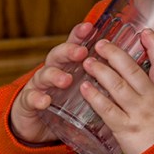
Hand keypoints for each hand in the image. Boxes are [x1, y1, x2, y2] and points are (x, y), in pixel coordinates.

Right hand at [10, 21, 94, 143]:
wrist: (36, 125)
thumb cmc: (64, 105)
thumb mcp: (81, 91)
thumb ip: (96, 82)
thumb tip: (125, 75)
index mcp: (67, 66)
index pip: (73, 46)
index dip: (79, 35)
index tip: (90, 27)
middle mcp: (51, 71)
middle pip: (58, 55)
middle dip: (69, 51)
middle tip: (81, 53)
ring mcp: (38, 85)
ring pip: (44, 74)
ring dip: (55, 75)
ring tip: (66, 80)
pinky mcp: (28, 102)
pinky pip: (31, 98)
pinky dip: (37, 98)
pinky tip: (45, 101)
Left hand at [79, 28, 153, 153]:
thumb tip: (146, 94)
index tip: (146, 32)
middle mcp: (153, 100)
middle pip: (132, 70)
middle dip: (115, 54)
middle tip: (101, 44)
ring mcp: (139, 114)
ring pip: (117, 85)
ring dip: (100, 70)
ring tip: (87, 61)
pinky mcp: (126, 129)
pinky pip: (107, 109)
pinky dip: (94, 97)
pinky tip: (84, 88)